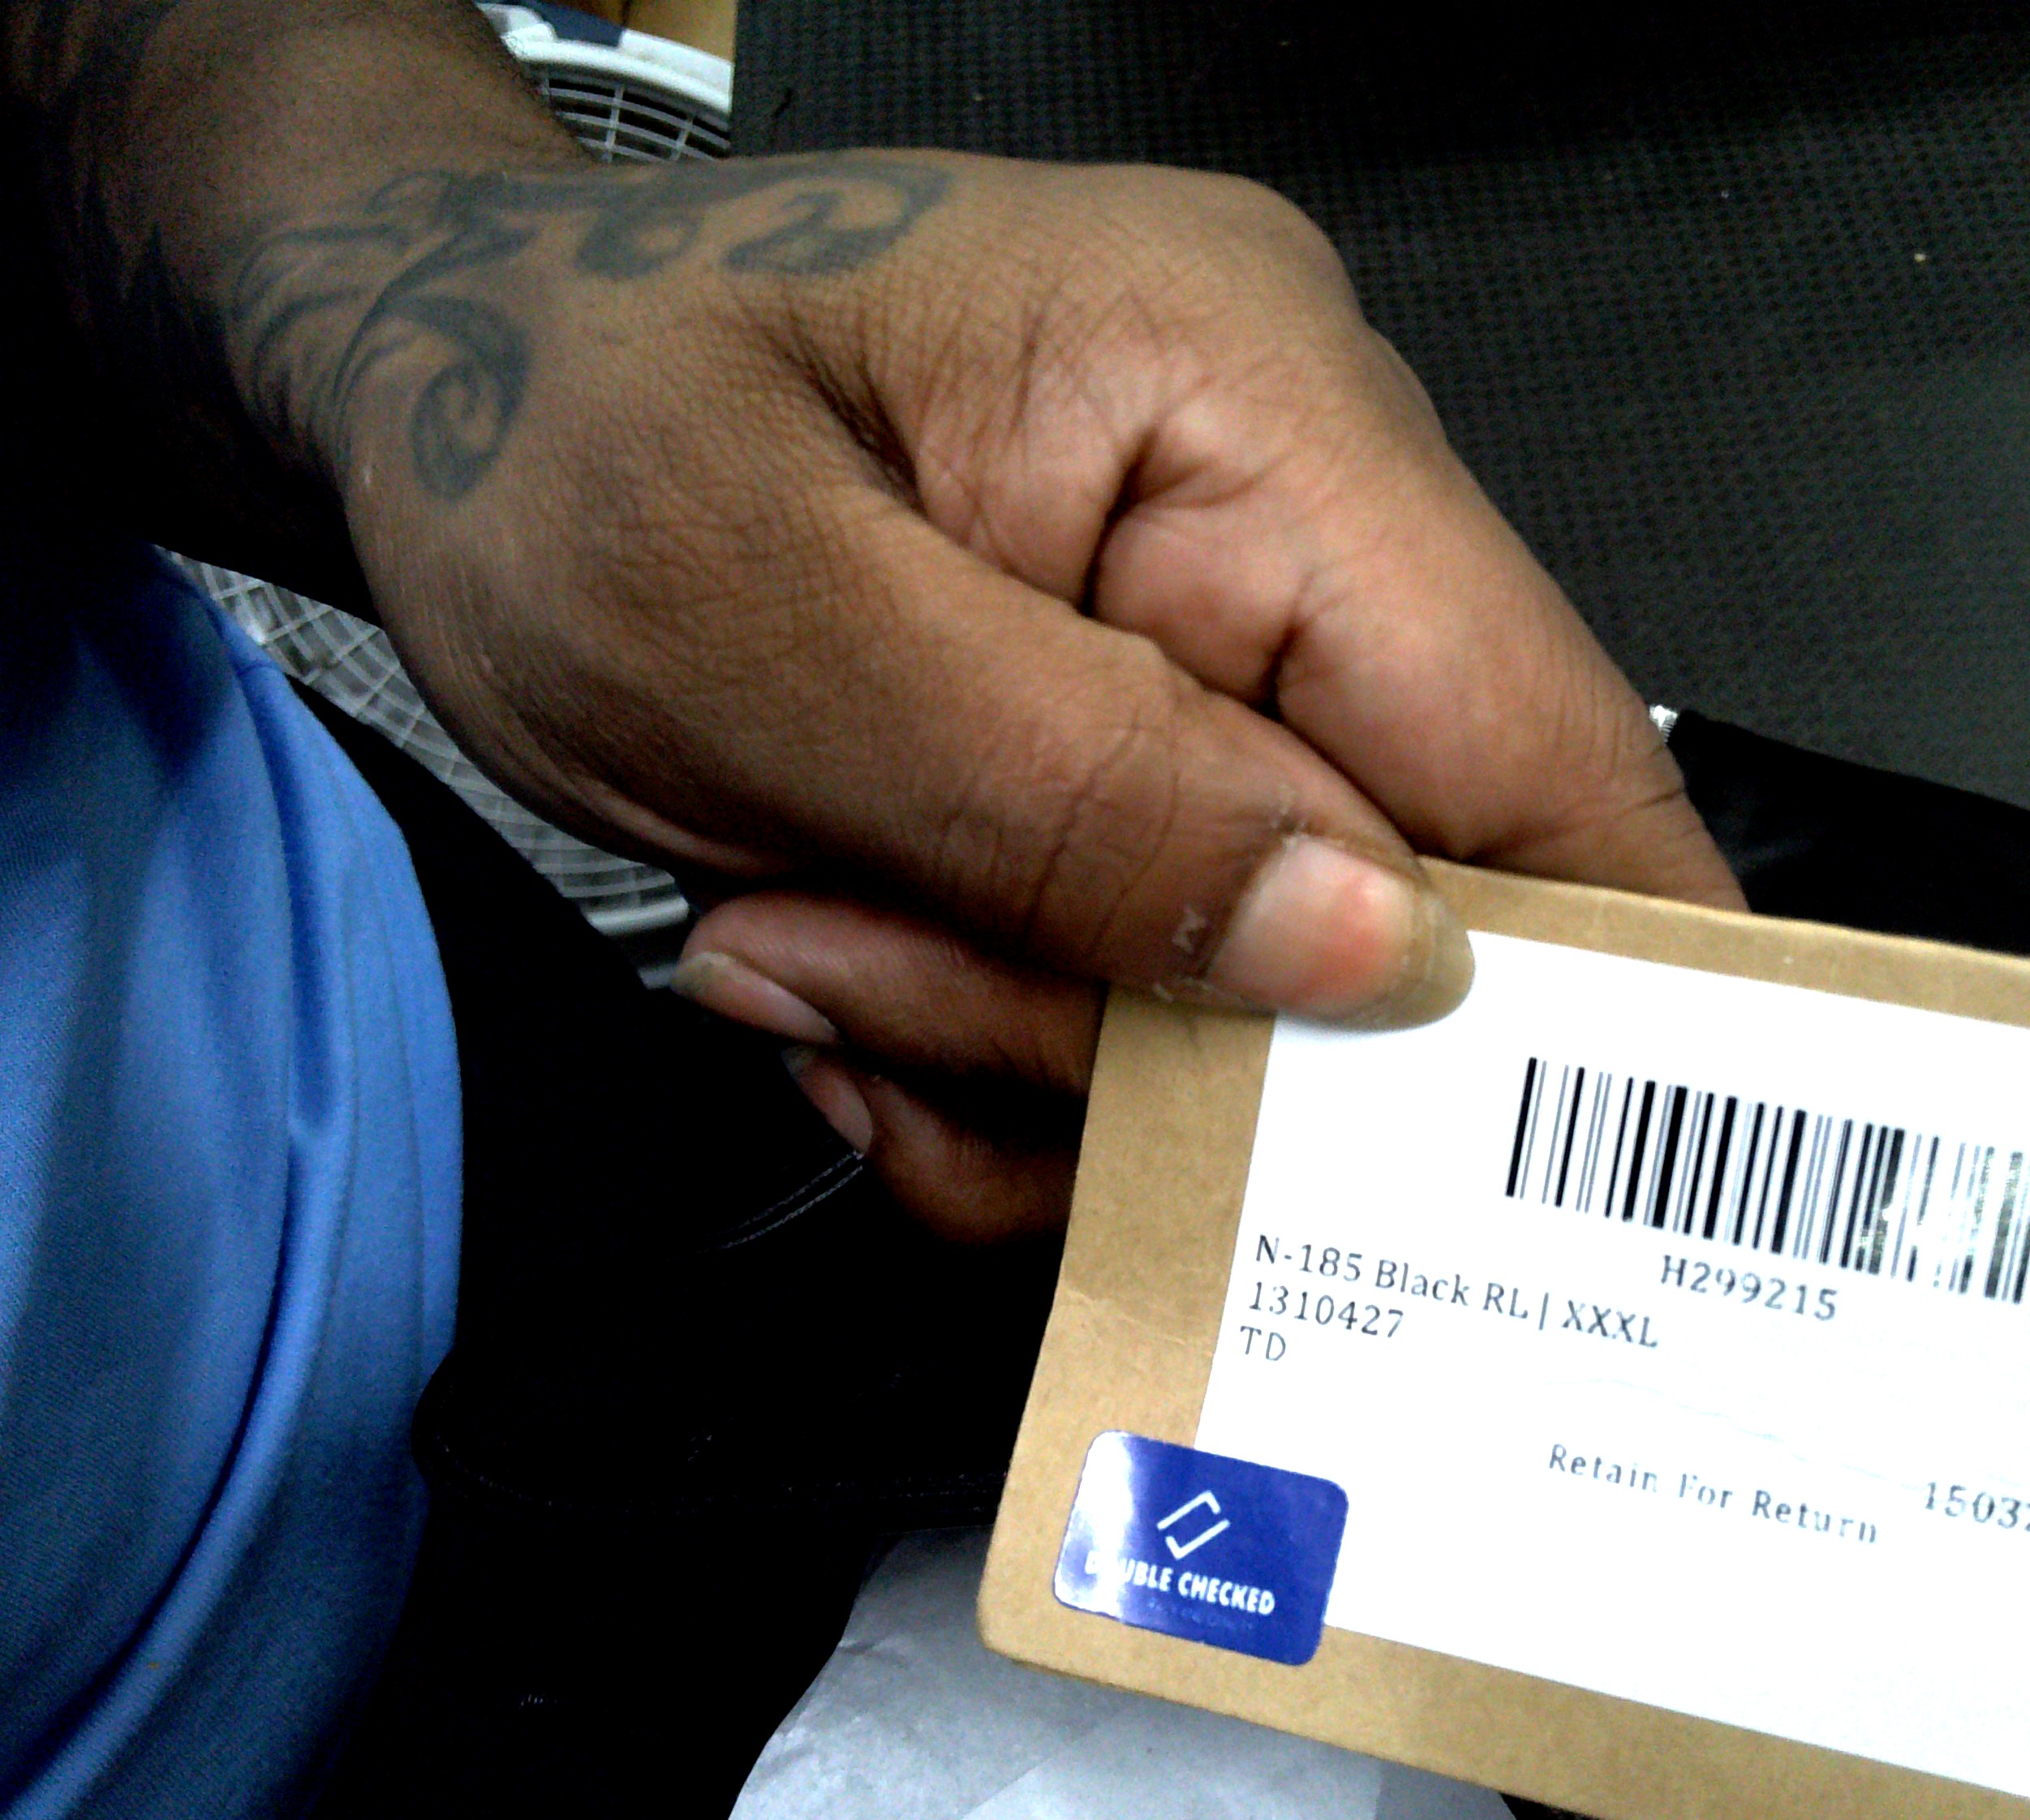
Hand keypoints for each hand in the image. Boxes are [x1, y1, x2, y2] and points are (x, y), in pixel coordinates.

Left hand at [246, 150, 1738, 1229]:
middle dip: (1141, 1032)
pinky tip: (837, 970)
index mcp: (1252, 404)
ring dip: (1030, 1051)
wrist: (451, 393)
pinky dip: (1000, 1054)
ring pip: (1257, 994)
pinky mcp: (1150, 760)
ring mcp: (1226, 652)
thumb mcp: (760, 621)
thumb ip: (1075, 791)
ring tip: (803, 954)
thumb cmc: (553, 429)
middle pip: (1392, 911)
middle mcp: (1291, 522)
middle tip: (882, 1008)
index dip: (1573, 991)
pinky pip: (1156, 996)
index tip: (1501, 1211)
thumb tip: (1376, 955)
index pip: (1540, 735)